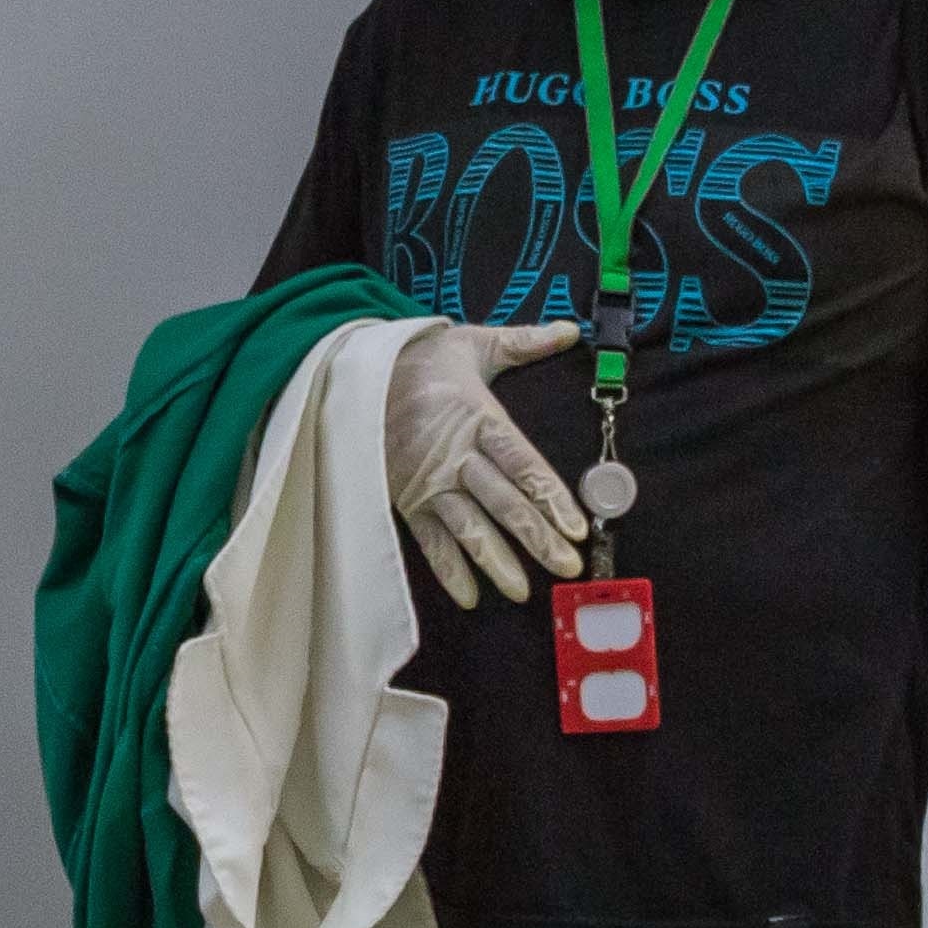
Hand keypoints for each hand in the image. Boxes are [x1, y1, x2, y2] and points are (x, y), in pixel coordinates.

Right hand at [383, 319, 591, 606]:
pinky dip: (447, 569)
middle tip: (567, 567)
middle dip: (537, 538)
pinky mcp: (404, 498)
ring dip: (496, 562)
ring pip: (468, 528)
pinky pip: (428, 540)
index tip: (577, 526)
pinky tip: (470, 596)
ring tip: (522, 591)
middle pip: (503, 502)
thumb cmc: (419, 358)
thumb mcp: (472, 343)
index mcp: (477, 418)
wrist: (351, 370)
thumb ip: (524, 342)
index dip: (550, 496)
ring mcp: (427, 482)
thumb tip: (570, 331)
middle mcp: (454, 455)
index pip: (522, 463)